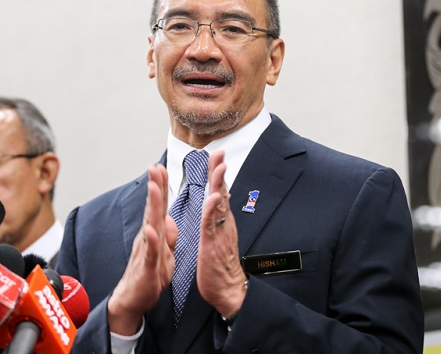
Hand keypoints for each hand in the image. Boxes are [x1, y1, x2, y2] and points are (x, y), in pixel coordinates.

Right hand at [108, 164, 177, 334]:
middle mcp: (148, 238)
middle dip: (155, 187)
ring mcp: (146, 251)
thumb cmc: (148, 277)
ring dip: (152, 206)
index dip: (161, 187)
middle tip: (155, 167)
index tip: (161, 167)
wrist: (132, 301)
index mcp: (154, 234)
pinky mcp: (146, 267)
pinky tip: (150, 229)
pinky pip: (149, 252)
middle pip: (153, 209)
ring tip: (154, 188)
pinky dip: (150, 240)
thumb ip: (168, 236)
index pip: (159, 207)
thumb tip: (168, 218)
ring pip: (151, 224)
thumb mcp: (165, 255)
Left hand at [196, 150, 247, 317]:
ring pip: (219, 204)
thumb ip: (216, 219)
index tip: (216, 154)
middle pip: (222, 191)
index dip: (217, 173)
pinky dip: (213, 210)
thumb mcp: (216, 236)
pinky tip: (214, 198)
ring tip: (220, 167)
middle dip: (220, 171)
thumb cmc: (219, 265)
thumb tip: (217, 205)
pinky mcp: (213, 244)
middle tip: (220, 151)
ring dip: (219, 184)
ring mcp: (219, 232)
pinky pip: (213, 224)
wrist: (227, 289)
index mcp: (221, 221)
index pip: (219, 191)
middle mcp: (223, 223)